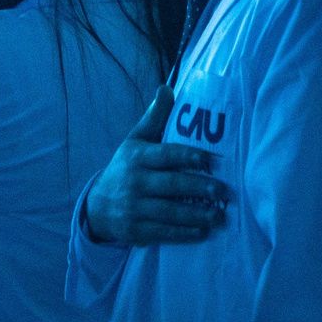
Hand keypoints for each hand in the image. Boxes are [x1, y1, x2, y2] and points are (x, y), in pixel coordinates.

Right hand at [82, 89, 228, 246]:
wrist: (96, 205)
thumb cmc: (125, 168)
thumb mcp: (135, 141)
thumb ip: (154, 117)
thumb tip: (167, 87)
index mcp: (138, 158)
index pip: (166, 155)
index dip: (189, 157)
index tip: (212, 161)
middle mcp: (134, 182)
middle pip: (172, 185)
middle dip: (200, 188)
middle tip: (224, 191)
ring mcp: (133, 208)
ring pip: (170, 212)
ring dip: (197, 215)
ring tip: (220, 216)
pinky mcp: (135, 230)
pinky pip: (163, 232)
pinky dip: (184, 234)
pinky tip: (203, 232)